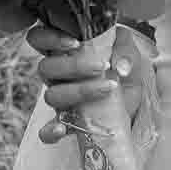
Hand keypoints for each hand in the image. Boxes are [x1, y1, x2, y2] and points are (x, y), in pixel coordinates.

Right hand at [29, 24, 148, 146]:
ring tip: (107, 89)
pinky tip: (62, 129)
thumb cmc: (121, 69)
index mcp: (64, 51)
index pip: (39, 38)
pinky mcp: (66, 122)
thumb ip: (125, 50)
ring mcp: (59, 99)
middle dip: (73, 66)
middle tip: (102, 67)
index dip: (49, 38)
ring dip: (78, 92)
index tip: (76, 43)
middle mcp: (56, 74)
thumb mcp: (128, 53)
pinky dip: (50, 131)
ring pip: (50, 95)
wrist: (131, 102)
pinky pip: (46, 131)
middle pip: (45, 67)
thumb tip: (120, 67)